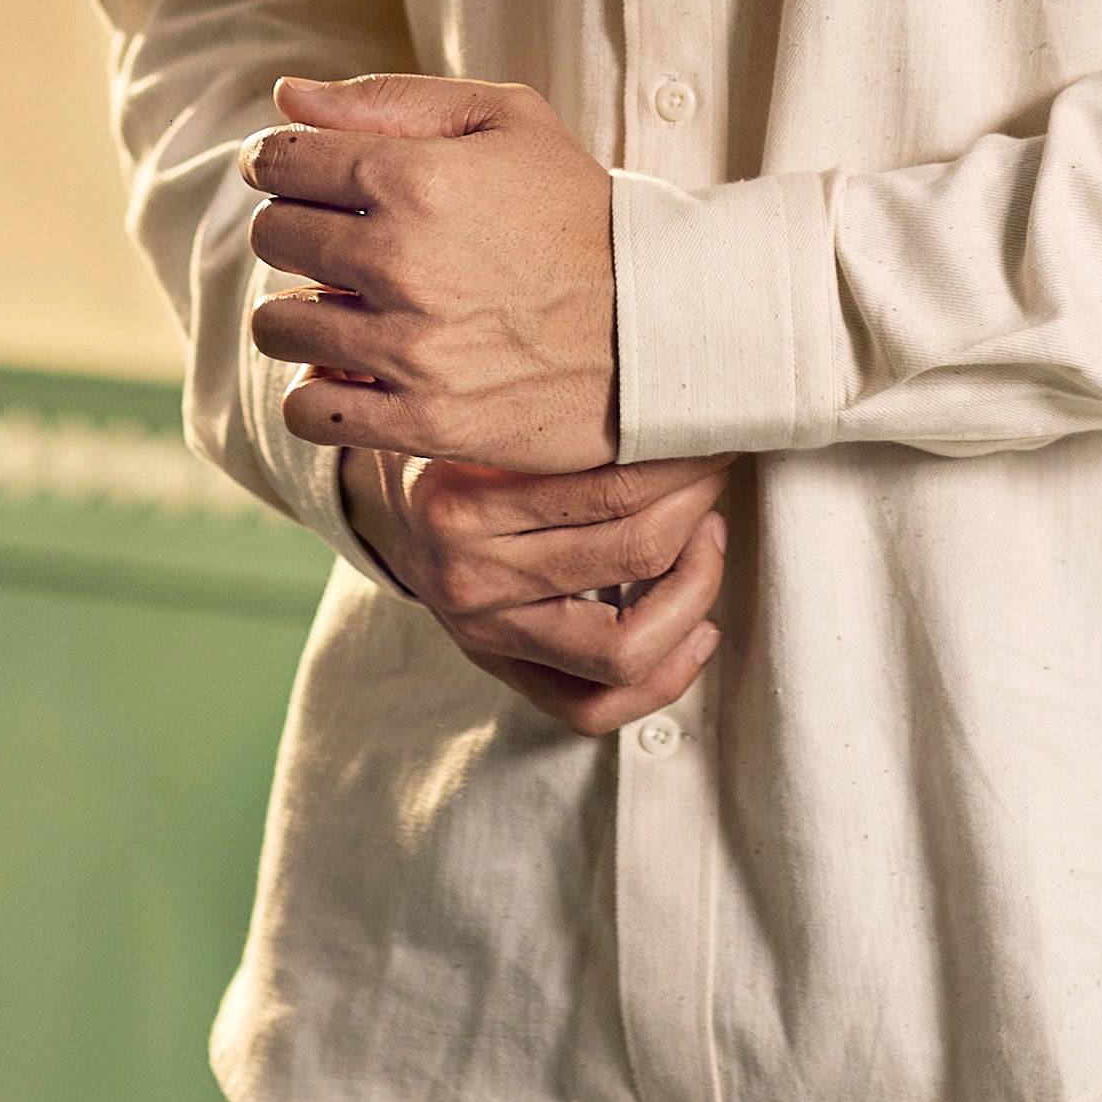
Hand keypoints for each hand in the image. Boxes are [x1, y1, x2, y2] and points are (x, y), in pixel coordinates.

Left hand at [245, 72, 617, 469]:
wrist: (662, 322)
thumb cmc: (579, 211)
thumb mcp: (507, 121)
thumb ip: (391, 98)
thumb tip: (284, 96)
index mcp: (417, 175)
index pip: (280, 160)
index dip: (274, 161)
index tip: (292, 175)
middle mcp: (403, 259)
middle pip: (273, 237)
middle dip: (294, 231)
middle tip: (337, 241)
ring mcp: (410, 347)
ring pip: (276, 325)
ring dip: (300, 314)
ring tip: (345, 308)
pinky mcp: (423, 419)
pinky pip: (309, 409)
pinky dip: (319, 390)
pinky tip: (356, 372)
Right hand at [342, 450, 731, 738]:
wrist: (387, 508)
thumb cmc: (452, 446)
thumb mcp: (481, 414)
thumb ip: (556, 411)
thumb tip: (667, 393)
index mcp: (461, 502)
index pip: (611, 489)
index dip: (682, 463)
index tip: (710, 434)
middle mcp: (470, 578)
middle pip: (629, 557)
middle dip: (696, 510)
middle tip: (714, 474)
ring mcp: (486, 636)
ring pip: (623, 650)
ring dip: (694, 592)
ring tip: (709, 542)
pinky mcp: (502, 672)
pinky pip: (593, 708)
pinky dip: (664, 678)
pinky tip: (700, 629)